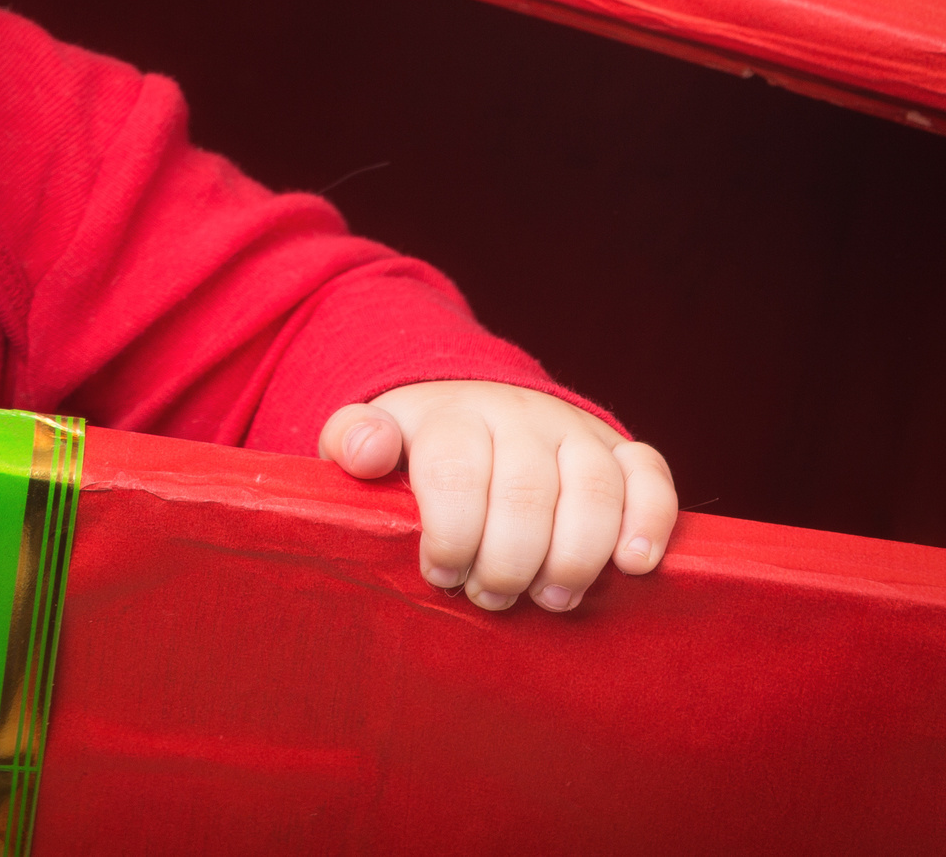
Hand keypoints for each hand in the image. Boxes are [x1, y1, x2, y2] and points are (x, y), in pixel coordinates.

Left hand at [321, 380, 675, 613]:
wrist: (471, 405)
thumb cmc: (417, 448)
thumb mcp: (372, 437)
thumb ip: (354, 440)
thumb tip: (366, 451)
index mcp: (453, 416)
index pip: (456, 471)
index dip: (451, 535)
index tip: (440, 573)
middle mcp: (518, 415)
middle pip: (526, 491)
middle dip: (508, 561)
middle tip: (490, 598)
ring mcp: (574, 431)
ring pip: (593, 489)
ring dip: (574, 557)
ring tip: (549, 599)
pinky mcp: (620, 451)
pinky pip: (649, 475)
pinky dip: (649, 521)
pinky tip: (631, 566)